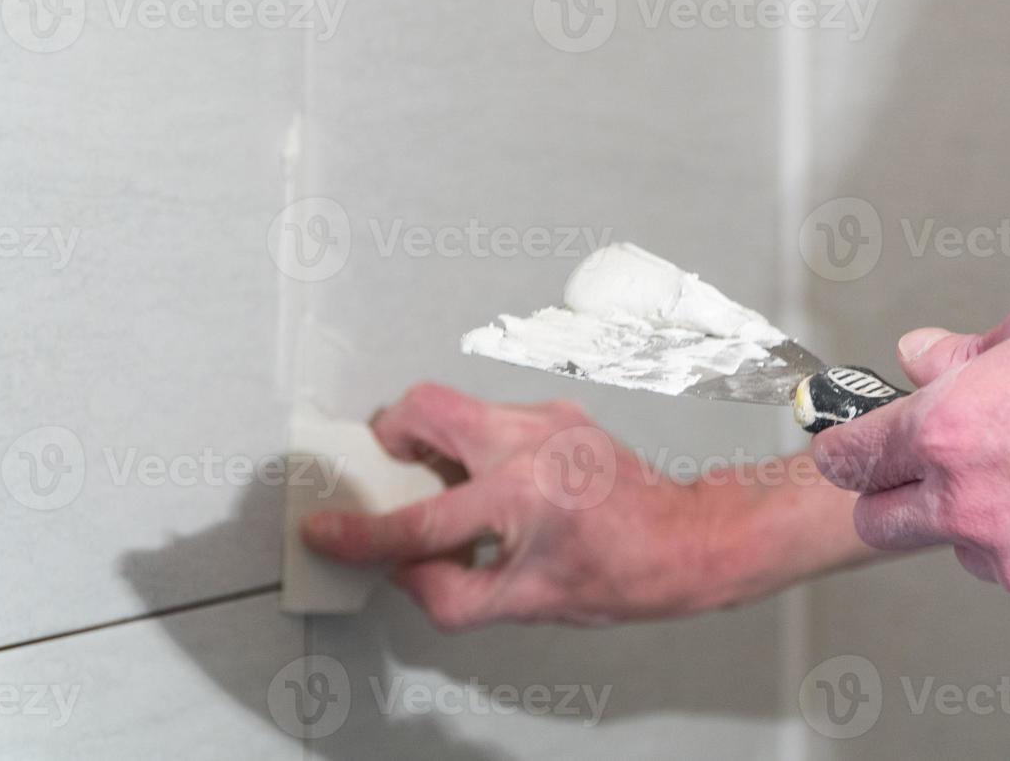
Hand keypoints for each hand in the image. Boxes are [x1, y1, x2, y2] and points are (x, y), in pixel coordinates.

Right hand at [301, 384, 745, 630]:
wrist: (683, 539)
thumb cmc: (621, 574)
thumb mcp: (526, 604)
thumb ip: (448, 593)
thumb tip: (401, 568)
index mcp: (521, 496)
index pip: (420, 518)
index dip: (362, 531)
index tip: (326, 529)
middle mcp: (530, 442)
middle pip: (425, 406)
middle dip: (391, 437)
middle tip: (389, 476)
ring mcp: (546, 417)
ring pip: (458, 405)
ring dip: (436, 443)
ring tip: (449, 490)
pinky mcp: (557, 411)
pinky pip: (491, 415)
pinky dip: (473, 444)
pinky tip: (491, 484)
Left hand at [813, 279, 1009, 619]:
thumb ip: (964, 347)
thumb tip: (918, 356)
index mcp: (946, 428)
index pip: (849, 456)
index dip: (842, 447)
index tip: (845, 445)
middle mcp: (965, 503)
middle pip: (880, 521)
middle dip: (894, 492)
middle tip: (936, 463)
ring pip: (961, 547)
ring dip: (978, 517)